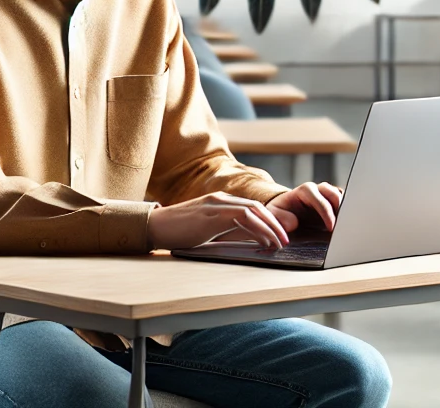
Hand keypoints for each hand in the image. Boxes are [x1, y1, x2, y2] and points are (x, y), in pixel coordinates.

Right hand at [147, 192, 290, 250]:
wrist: (153, 226)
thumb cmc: (177, 232)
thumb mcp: (206, 230)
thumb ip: (224, 231)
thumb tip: (246, 242)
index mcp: (221, 201)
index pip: (253, 207)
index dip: (269, 220)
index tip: (280, 235)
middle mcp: (222, 198)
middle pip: (257, 207)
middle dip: (275, 223)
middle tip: (286, 239)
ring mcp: (217, 204)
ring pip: (253, 211)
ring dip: (270, 227)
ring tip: (280, 242)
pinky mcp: (212, 213)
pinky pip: (242, 217)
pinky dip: (257, 229)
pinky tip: (264, 241)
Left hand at [265, 182, 342, 234]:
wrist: (282, 211)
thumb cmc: (278, 213)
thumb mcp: (273, 214)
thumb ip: (280, 218)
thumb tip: (293, 223)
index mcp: (304, 191)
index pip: (320, 199)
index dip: (327, 213)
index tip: (331, 227)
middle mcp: (317, 189)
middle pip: (334, 193)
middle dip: (340, 209)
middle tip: (342, 225)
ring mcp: (325, 194)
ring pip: (340, 196)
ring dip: (344, 209)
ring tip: (345, 225)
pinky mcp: (330, 202)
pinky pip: (342, 202)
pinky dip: (344, 211)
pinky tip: (344, 223)